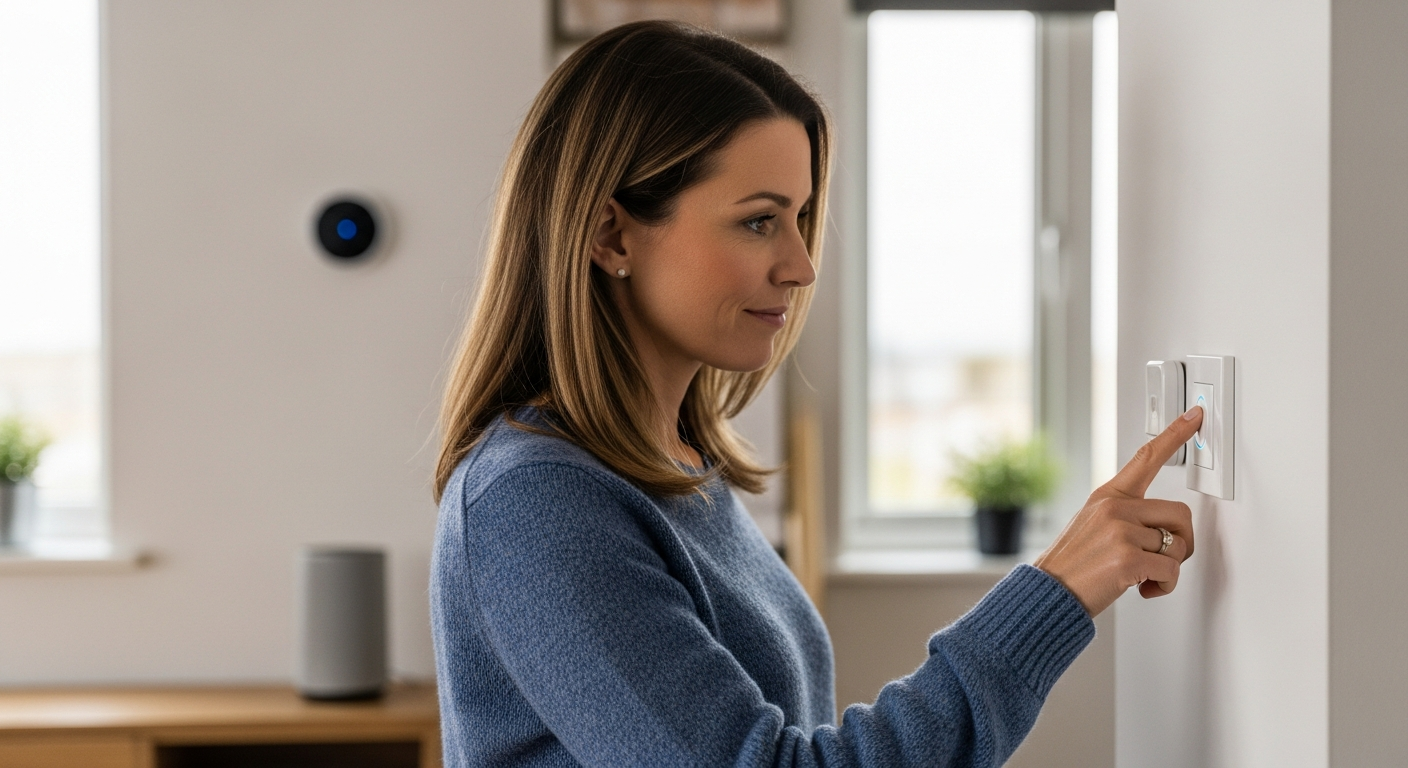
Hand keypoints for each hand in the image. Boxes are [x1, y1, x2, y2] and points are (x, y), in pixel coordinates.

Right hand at [1033, 406, 1202, 616]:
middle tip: (1163, 560)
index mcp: (1107, 496)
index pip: (1146, 458)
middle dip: (1181, 543)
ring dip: (1168, 570)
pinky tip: (1142, 589)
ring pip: (1178, 547)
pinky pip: (1171, 571)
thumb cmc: (1072, 565)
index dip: (1175, 434)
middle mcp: (1115, 508)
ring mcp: (1121, 532)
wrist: (1049, 594)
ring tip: (1142, 577)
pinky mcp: (1128, 559)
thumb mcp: (1091, 525)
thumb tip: (1162, 532)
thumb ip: (1125, 517)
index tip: (1195, 416)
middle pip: (1180, 515)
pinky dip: (1163, 586)